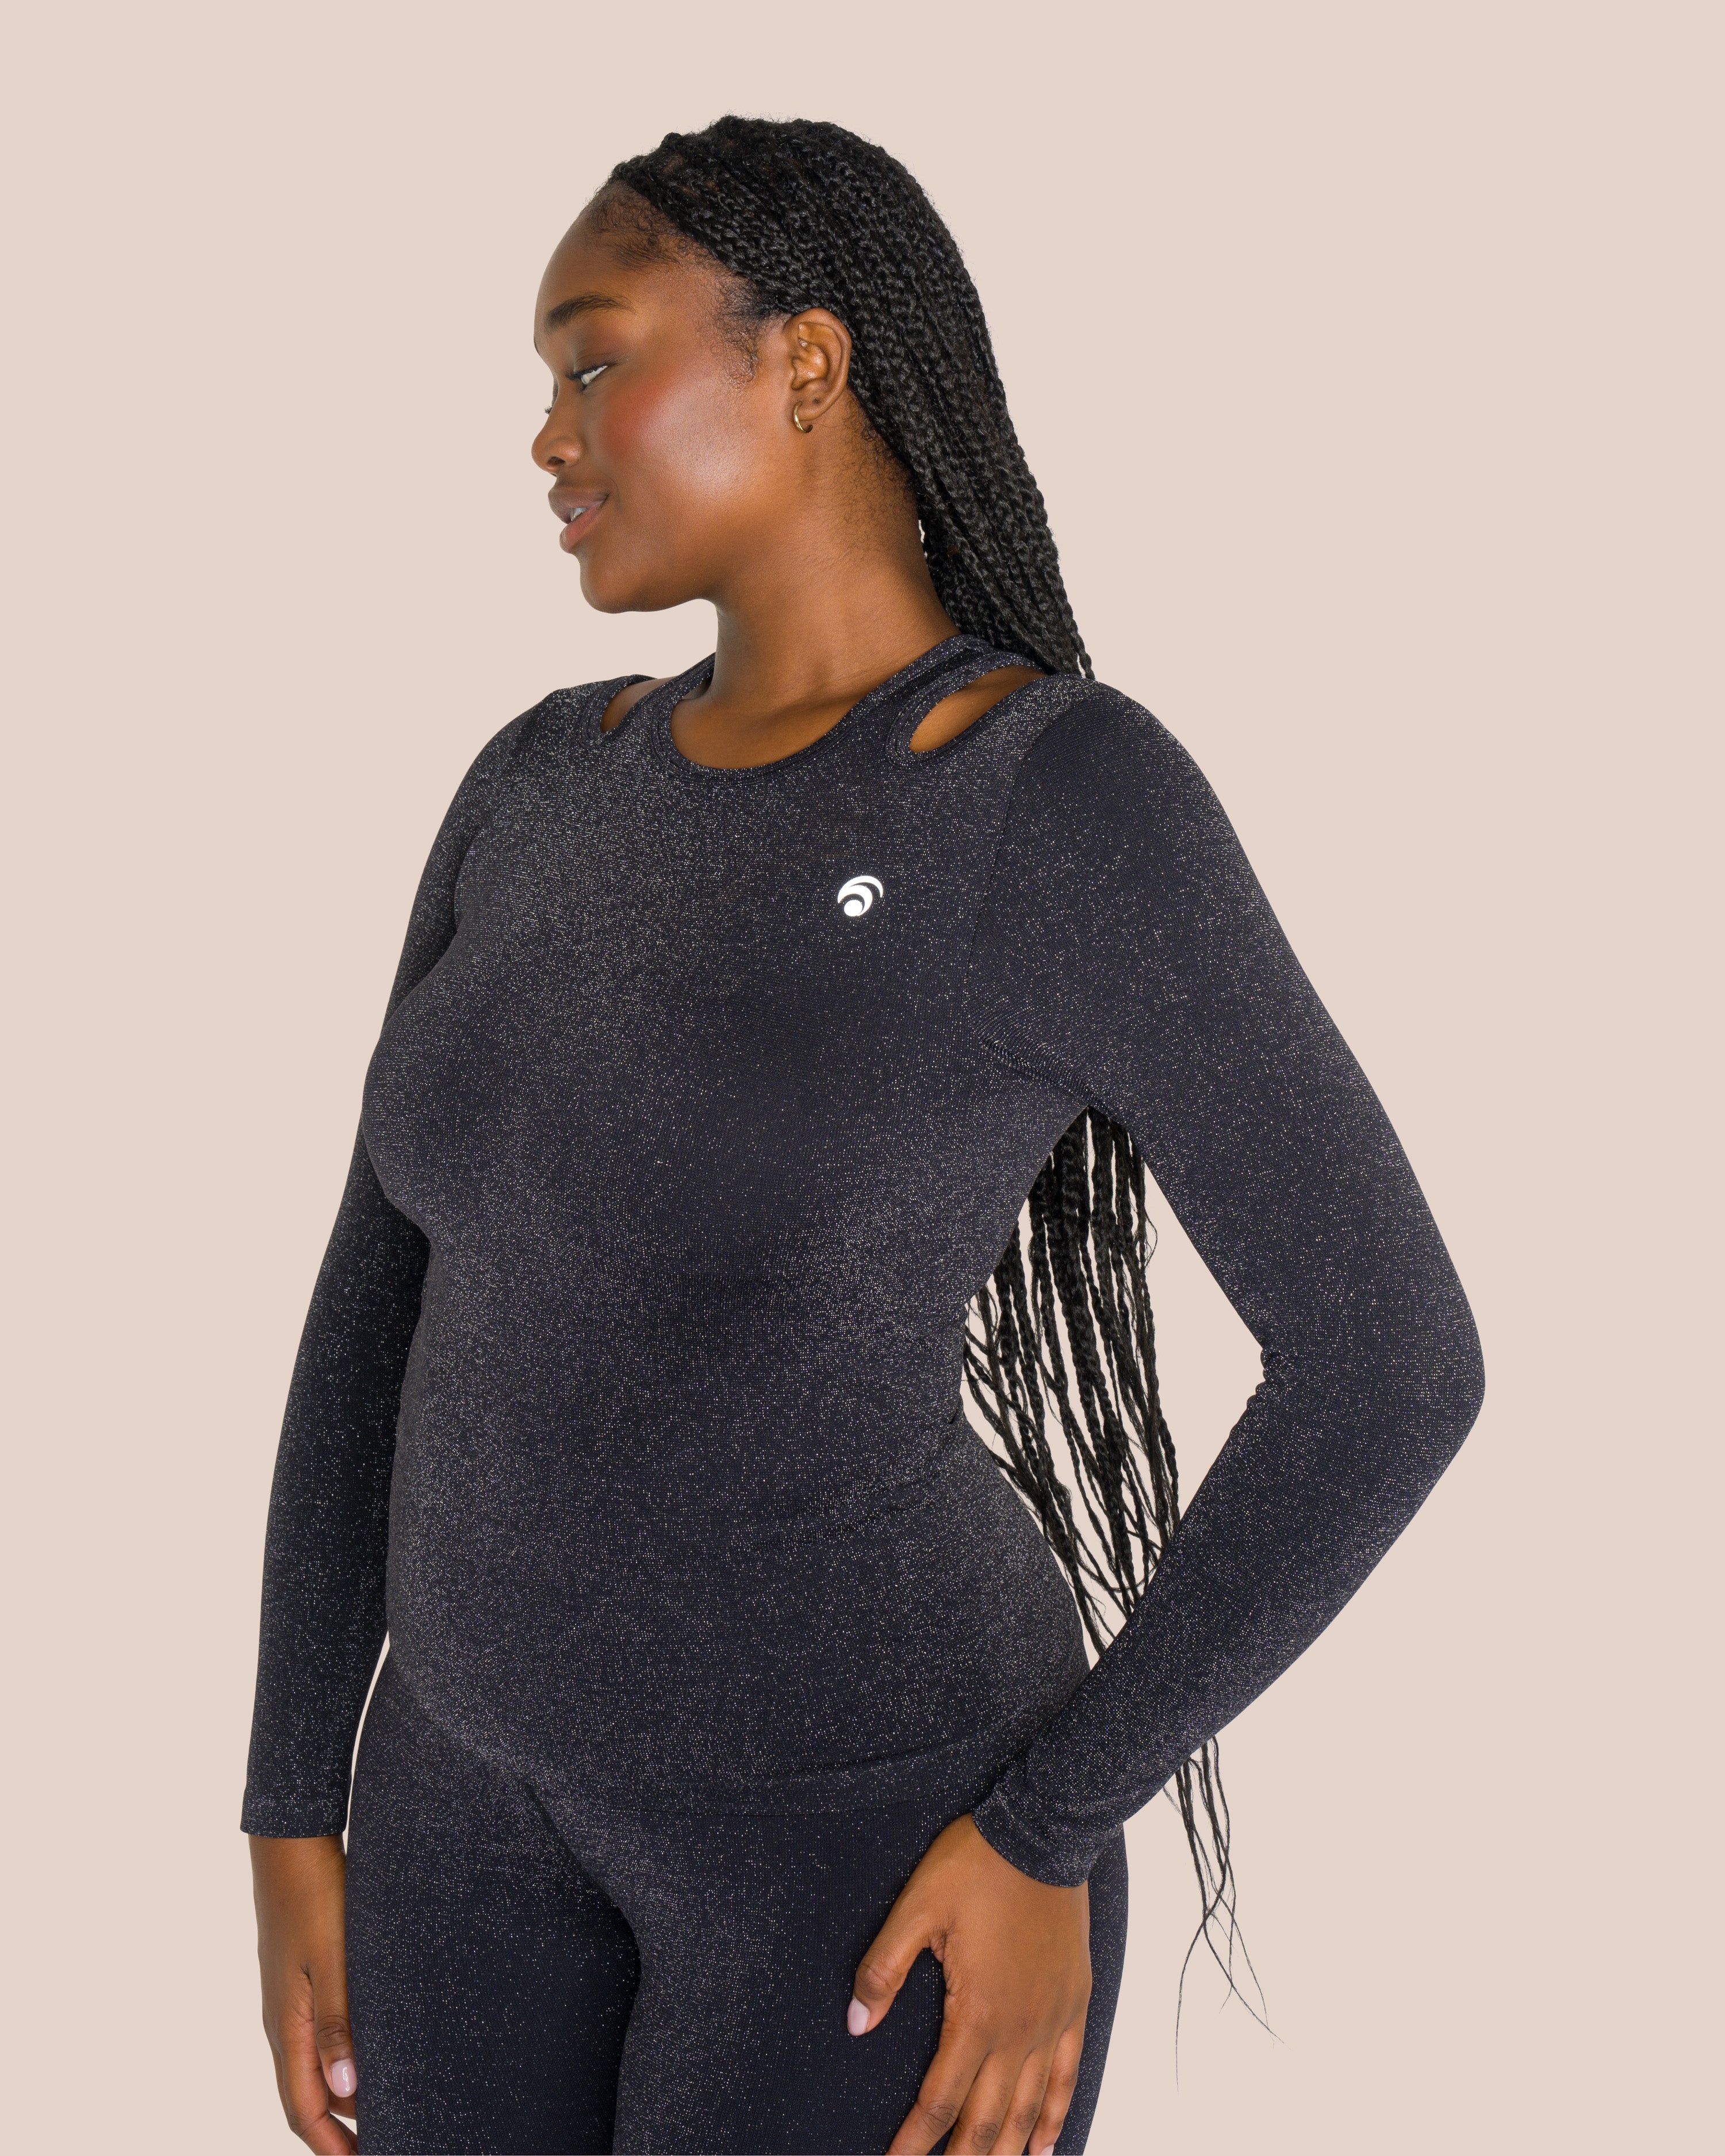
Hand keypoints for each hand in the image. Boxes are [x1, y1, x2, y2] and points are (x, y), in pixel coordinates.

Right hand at [250, 1834, 357, 2151]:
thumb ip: (338, 2024)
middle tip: (382, 2143)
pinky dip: (340, 2060)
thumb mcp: (334, 1959)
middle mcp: (284, 2023)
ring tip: (381, 2112)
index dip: (332, 2146)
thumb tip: (346, 2092)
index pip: (304, 2110)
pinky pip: (317, 2038)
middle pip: (306, 2098)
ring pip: (312, 2068)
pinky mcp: (300, 1980)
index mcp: (288, 2027)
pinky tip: (369, 2055)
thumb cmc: (315, 1895)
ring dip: (341, 2097)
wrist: (291, 1844)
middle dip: (337, 2132)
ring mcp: (289, 2002)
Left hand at [850, 1811, 1090, 2155]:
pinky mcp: (1073, 2005)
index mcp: (977, 2015)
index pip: (940, 2101)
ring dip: (1004, 2151)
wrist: (1043, 1835)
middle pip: (985, 2121)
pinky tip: (1043, 2147)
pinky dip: (1055, 2118)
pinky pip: (1067, 2077)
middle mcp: (1018, 2031)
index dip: (914, 2143)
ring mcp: (1051, 2021)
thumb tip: (857, 2025)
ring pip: (1027, 2111)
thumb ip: (884, 1971)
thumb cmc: (977, 1866)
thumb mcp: (916, 1908)